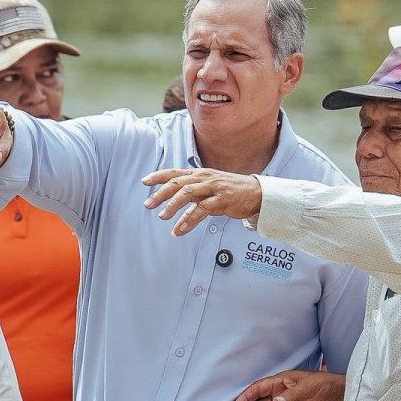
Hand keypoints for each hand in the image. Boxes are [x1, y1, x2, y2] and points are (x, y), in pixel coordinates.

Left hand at [141, 168, 262, 235]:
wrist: (256, 193)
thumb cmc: (231, 191)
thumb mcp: (209, 190)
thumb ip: (192, 197)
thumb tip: (175, 211)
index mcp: (199, 174)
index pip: (174, 172)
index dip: (158, 176)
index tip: (144, 182)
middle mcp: (204, 178)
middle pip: (177, 183)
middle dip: (160, 193)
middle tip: (148, 205)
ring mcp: (213, 188)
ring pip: (188, 193)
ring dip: (173, 205)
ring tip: (162, 216)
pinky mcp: (222, 200)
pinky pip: (202, 209)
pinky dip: (190, 219)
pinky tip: (181, 229)